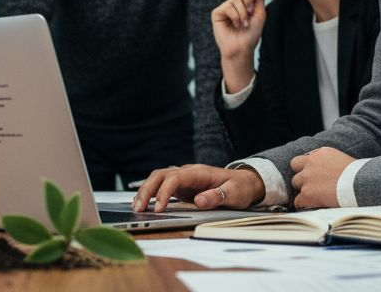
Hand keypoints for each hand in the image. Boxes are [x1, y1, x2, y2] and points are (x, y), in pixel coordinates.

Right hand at [132, 164, 265, 212]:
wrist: (244, 182)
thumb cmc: (239, 187)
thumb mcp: (234, 193)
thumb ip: (217, 196)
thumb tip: (199, 201)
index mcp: (199, 173)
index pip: (175, 178)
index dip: (164, 192)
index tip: (159, 208)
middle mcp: (188, 172)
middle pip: (160, 175)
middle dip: (147, 190)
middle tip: (139, 208)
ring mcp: (183, 178)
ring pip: (157, 178)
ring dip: (145, 191)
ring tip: (136, 207)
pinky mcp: (181, 185)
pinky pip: (161, 185)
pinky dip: (150, 192)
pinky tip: (143, 203)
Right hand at [212, 0, 265, 92]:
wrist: (242, 48)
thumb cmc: (251, 34)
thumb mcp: (260, 14)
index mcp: (244, 1)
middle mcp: (234, 2)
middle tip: (250, 11)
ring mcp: (226, 7)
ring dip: (243, 14)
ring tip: (243, 24)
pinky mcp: (218, 12)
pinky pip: (228, 7)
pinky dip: (235, 17)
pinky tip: (235, 25)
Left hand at [289, 147, 353, 208]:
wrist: (359, 185)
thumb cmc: (358, 175)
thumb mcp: (343, 160)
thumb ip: (330, 163)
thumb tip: (328, 172)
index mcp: (322, 153)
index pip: (305, 157)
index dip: (306, 166)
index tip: (312, 173)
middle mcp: (311, 162)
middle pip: (296, 167)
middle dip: (303, 175)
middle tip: (313, 184)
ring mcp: (307, 177)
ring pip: (295, 182)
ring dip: (303, 188)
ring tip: (314, 195)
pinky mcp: (307, 193)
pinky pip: (298, 200)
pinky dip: (303, 204)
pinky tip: (311, 205)